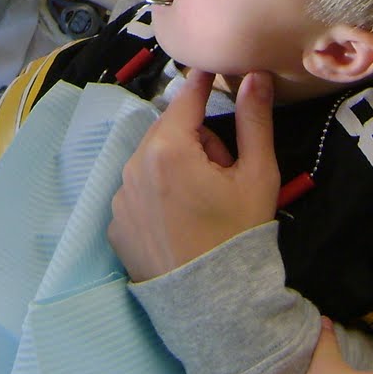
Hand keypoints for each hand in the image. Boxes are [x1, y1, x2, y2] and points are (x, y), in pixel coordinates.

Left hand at [107, 69, 279, 281]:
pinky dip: (158, 195)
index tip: (211, 70)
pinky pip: (138, 192)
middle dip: (196, 139)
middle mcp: (134, 166)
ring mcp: (120, 197)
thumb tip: (255, 76)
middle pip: (169, 131)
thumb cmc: (239, 234)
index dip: (202, 83)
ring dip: (176, 165)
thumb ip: (254, 120)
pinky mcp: (115, 224)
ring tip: (203, 200)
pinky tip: (181, 221)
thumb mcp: (257, 175)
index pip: (186, 98)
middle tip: (223, 171)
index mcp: (168, 148)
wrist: (213, 304)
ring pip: (153, 160)